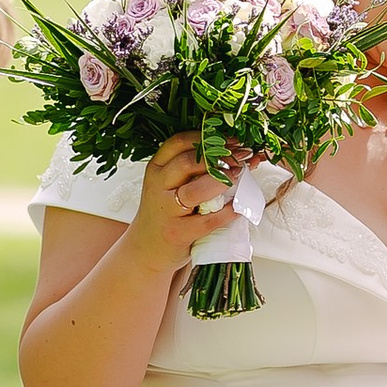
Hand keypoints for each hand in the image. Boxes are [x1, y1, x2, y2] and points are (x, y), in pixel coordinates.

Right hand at [125, 132, 241, 275]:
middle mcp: (158, 186)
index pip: (178, 143)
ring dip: (221, 181)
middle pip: (187, 163)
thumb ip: (194, 171)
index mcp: (156, 168)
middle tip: (240, 159)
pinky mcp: (178, 233)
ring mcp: (166, 210)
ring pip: (195, 190)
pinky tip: (237, 208)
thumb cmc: (165, 212)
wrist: (146, 248)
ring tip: (237, 178)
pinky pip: (206, 221)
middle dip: (218, 158)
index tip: (230, 140)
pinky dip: (226, 213)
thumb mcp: (169, 185)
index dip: (207, 138)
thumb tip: (236, 155)